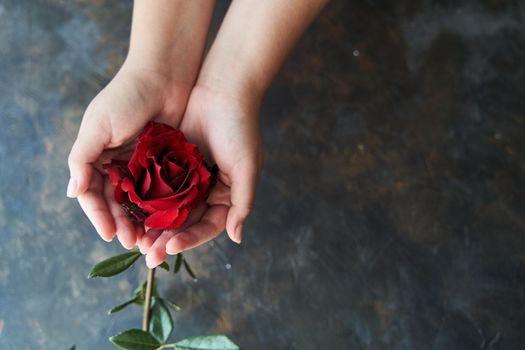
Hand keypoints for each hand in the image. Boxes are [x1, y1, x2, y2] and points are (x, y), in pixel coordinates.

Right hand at [67, 62, 190, 247]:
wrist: (164, 75)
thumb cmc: (126, 97)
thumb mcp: (98, 125)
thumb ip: (82, 159)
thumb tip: (73, 194)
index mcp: (97, 156)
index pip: (93, 194)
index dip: (99, 215)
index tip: (110, 234)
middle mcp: (117, 163)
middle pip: (116, 202)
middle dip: (122, 223)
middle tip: (133, 242)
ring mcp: (142, 164)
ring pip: (139, 201)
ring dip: (141, 220)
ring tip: (149, 239)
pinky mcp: (165, 162)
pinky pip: (161, 190)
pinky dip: (161, 206)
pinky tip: (166, 221)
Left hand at [138, 85, 263, 267]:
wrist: (222, 88)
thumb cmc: (240, 128)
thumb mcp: (246, 167)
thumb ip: (242, 203)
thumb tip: (236, 238)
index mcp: (224, 195)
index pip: (205, 226)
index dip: (188, 240)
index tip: (168, 249)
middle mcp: (204, 190)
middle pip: (183, 222)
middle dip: (165, 239)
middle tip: (146, 255)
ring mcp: (185, 176)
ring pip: (165, 208)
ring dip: (151, 224)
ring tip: (134, 239)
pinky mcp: (168, 160)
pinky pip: (154, 184)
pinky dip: (143, 198)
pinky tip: (129, 210)